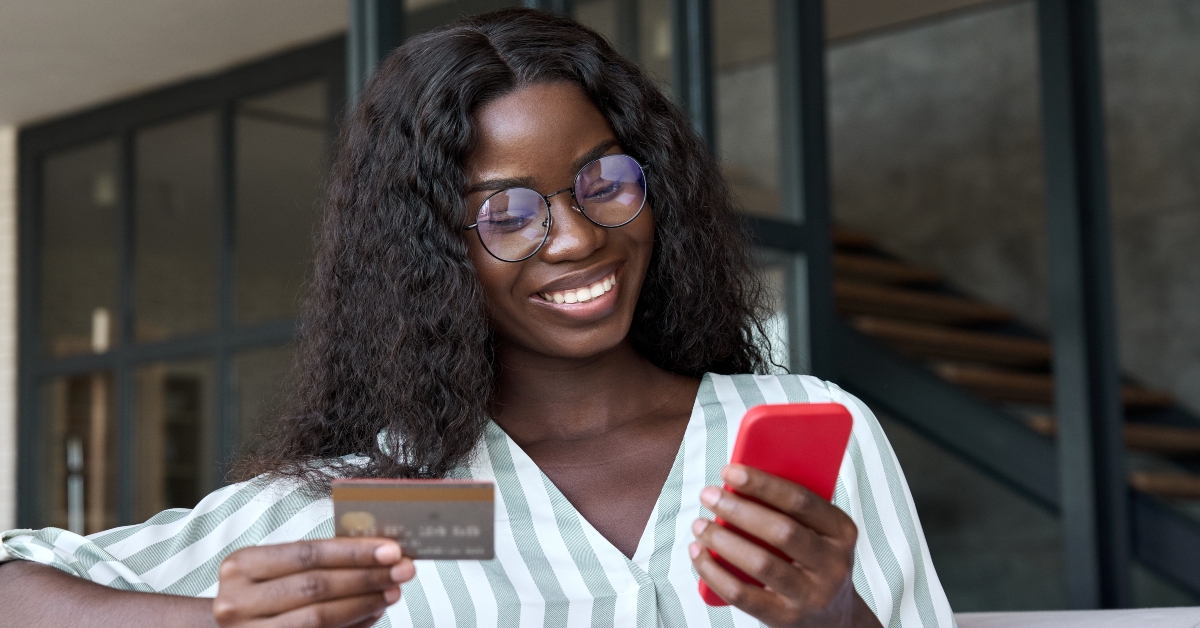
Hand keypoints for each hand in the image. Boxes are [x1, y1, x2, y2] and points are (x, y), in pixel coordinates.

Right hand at [212, 538, 414, 627]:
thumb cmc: (261, 593)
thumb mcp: (275, 569)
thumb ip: (318, 561)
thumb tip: (377, 553)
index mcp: (241, 566)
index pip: (308, 553)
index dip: (353, 551)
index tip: (392, 549)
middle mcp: (237, 601)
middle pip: (316, 586)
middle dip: (366, 576)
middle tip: (402, 570)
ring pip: (318, 618)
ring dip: (364, 603)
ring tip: (392, 592)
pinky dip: (353, 625)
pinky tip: (373, 613)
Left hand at [689, 465, 880, 627]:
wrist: (834, 618)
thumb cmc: (814, 561)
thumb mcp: (819, 533)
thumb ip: (791, 510)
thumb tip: (738, 483)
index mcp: (841, 532)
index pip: (801, 500)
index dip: (762, 483)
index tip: (729, 471)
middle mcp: (832, 564)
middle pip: (780, 530)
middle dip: (738, 509)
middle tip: (708, 494)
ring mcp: (810, 595)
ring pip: (760, 563)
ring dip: (722, 540)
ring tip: (700, 525)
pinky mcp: (785, 618)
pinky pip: (742, 594)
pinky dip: (714, 572)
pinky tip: (699, 554)